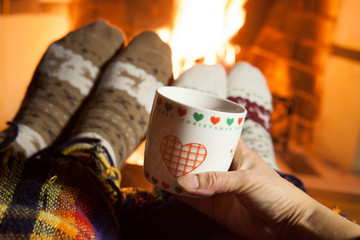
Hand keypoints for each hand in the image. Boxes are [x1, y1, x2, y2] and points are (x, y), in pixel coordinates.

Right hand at [176, 139, 359, 239]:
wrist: (287, 227)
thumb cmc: (277, 194)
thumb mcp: (247, 180)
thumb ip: (216, 181)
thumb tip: (184, 181)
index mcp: (238, 154)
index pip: (218, 136)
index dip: (203, 129)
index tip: (184, 122)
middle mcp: (226, 169)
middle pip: (202, 157)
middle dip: (186, 152)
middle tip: (166, 143)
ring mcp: (220, 188)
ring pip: (195, 178)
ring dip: (180, 174)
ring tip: (161, 163)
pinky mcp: (216, 208)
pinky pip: (194, 200)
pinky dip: (181, 194)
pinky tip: (167, 187)